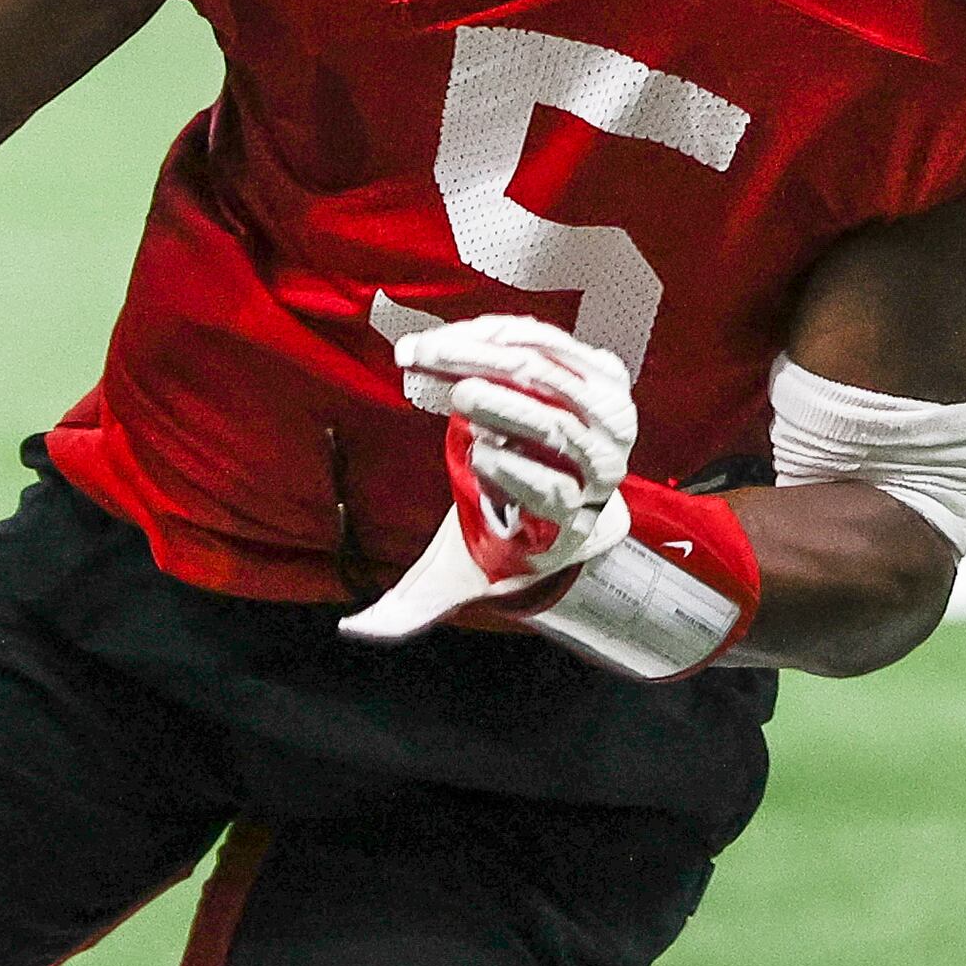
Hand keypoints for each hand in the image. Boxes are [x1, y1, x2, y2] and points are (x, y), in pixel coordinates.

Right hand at [340, 318, 638, 644]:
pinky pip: (557, 343)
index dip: (515, 474)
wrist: (568, 484)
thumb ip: (414, 605)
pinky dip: (506, 334)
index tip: (475, 457)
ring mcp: (610, 414)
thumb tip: (355, 630)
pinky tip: (460, 335)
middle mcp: (602, 466)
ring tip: (443, 352)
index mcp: (570, 519)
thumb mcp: (464, 571)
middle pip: (561, 431)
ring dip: (500, 359)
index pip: (551, 496)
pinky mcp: (605, 372)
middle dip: (511, 409)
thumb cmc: (504, 528)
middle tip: (464, 396)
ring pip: (556, 378)